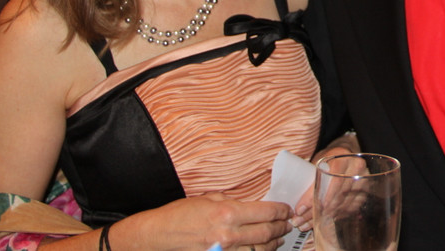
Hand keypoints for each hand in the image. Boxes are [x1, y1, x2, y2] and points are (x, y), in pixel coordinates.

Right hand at [117, 193, 292, 250]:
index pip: (265, 212)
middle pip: (266, 232)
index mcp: (227, 213)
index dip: (281, 211)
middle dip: (281, 227)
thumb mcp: (207, 199)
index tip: (286, 210)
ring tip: (279, 238)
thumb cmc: (178, 215)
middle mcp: (227, 234)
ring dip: (273, 244)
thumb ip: (232, 202)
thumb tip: (253, 205)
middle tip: (287, 223)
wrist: (156, 237)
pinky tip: (262, 249)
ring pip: (259, 249)